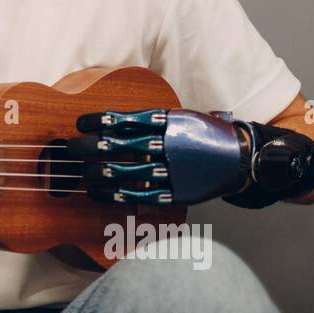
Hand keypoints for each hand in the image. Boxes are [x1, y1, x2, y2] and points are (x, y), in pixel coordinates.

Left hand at [70, 108, 313, 207]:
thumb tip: (114, 122)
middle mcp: (169, 144)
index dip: (100, 122)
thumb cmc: (206, 135)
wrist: (243, 158)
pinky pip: (142, 195)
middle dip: (90, 148)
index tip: (80, 123)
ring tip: (80, 174)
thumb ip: (153, 119)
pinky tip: (101, 194)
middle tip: (70, 150)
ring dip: (99, 173)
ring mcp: (174, 170)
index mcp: (169, 121)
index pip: (126, 120)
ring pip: (127, 172)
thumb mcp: (182, 117)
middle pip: (120, 146)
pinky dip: (118, 195)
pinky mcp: (178, 192)